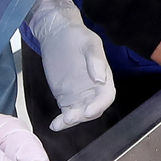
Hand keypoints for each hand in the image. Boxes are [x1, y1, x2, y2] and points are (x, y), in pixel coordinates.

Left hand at [25, 0, 114, 130]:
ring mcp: (79, 94)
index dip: (98, 105)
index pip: (106, 96)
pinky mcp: (65, 97)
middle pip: (94, 109)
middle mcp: (93, 89)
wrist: (57, 35)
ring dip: (72, 121)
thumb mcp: (89, 43)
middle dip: (83, 116)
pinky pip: (66, 113)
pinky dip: (61, 122)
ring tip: (60, 122)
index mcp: (104, 76)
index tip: (87, 111)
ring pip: (80, 114)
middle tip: (70, 117)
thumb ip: (95, 60)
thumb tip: (100, 79)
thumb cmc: (76, 36)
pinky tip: (55, 125)